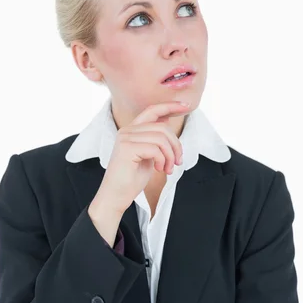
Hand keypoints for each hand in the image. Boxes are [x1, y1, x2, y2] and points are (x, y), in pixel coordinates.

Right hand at [90, 101, 189, 215]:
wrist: (115, 196)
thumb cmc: (131, 179)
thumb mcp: (148, 156)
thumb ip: (156, 140)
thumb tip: (168, 125)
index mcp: (131, 130)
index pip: (152, 110)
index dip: (170, 106)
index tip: (186, 106)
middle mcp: (127, 131)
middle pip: (162, 127)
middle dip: (176, 145)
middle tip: (177, 162)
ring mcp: (125, 138)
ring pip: (161, 138)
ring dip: (170, 155)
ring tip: (168, 169)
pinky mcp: (127, 148)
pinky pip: (156, 148)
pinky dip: (162, 160)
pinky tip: (159, 170)